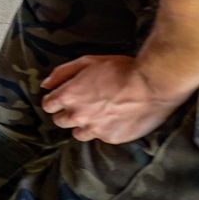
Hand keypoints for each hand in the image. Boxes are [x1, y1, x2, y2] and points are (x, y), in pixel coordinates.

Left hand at [41, 55, 192, 143]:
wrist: (153, 85)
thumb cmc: (120, 69)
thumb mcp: (87, 62)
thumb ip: (62, 73)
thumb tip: (46, 85)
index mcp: (68, 96)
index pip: (48, 105)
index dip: (54, 101)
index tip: (63, 98)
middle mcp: (77, 116)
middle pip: (59, 121)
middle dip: (67, 113)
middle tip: (82, 104)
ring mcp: (94, 129)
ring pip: (77, 133)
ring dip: (83, 125)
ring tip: (97, 114)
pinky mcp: (111, 138)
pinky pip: (100, 137)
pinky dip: (103, 130)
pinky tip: (114, 119)